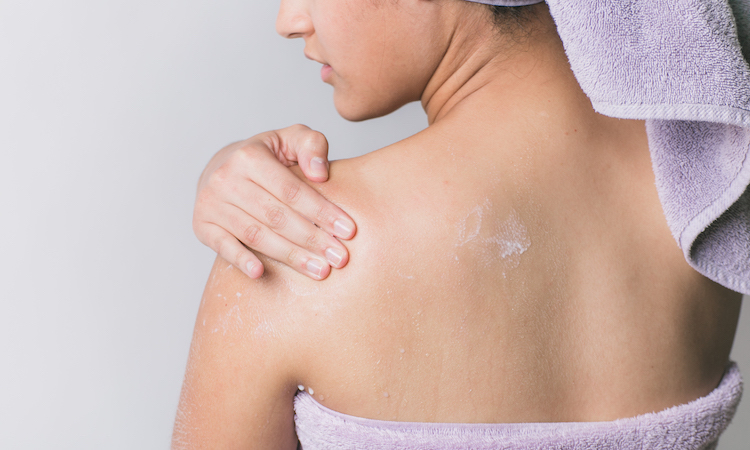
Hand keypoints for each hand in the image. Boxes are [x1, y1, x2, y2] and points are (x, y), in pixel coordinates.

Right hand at [193, 124, 355, 279]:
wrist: (220, 168)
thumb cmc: (267, 157)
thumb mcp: (290, 139)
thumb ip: (311, 145)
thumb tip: (320, 173)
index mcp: (250, 157)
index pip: (292, 190)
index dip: (322, 212)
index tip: (349, 230)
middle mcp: (225, 179)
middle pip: (277, 216)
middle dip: (312, 239)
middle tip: (341, 258)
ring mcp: (211, 204)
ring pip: (256, 235)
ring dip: (290, 256)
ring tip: (320, 270)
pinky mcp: (202, 226)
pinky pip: (223, 246)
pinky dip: (240, 260)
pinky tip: (260, 273)